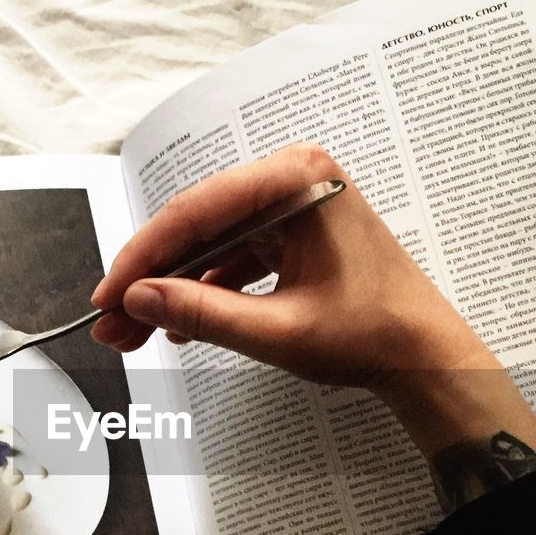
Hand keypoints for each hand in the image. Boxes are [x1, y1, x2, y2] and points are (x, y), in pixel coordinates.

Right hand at [91, 143, 535, 466]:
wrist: (427, 357)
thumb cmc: (374, 334)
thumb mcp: (277, 331)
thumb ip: (201, 313)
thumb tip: (139, 301)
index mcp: (297, 179)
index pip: (196, 213)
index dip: (142, 258)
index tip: (109, 296)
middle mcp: (295, 177)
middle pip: (199, 225)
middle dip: (153, 279)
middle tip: (112, 323)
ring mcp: (296, 202)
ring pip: (213, 243)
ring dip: (175, 289)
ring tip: (135, 334)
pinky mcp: (297, 230)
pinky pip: (237, 254)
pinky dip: (208, 289)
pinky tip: (180, 326)